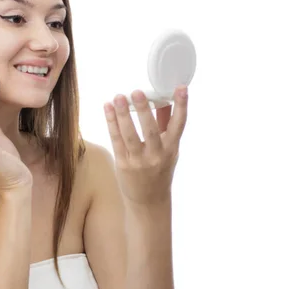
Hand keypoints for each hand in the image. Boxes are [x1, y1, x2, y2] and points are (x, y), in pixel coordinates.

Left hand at [104, 86, 188, 204]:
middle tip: (137, 92)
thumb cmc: (159, 169)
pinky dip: (111, 123)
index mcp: (172, 148)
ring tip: (118, 97)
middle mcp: (157, 155)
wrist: (149, 201)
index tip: (181, 88)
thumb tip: (164, 98)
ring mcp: (139, 161)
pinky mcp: (124, 164)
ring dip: (122, 115)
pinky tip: (107, 108)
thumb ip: (165, 124)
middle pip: (150, 130)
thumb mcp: (169, 149)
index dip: (181, 106)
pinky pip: (116, 140)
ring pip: (130, 135)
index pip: (179, 124)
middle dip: (143, 110)